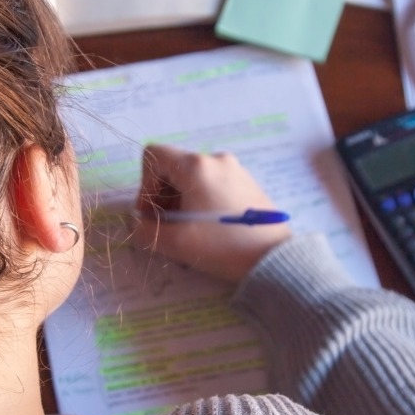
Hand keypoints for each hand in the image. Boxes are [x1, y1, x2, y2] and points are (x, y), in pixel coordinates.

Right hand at [133, 144, 291, 283]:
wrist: (274, 258)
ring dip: (180, 199)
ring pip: (193, 176)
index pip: (154, 155)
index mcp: (196, 166)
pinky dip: (200, 200)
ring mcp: (235, 169)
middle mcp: (216, 159)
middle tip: (166, 226)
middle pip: (173, 167)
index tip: (152, 213)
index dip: (144, 184)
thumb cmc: (223, 247)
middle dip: (162, 195)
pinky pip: (212, 183)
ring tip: (187, 230)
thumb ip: (146, 231)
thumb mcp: (177, 243)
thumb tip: (139, 224)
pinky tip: (208, 228)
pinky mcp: (247, 183)